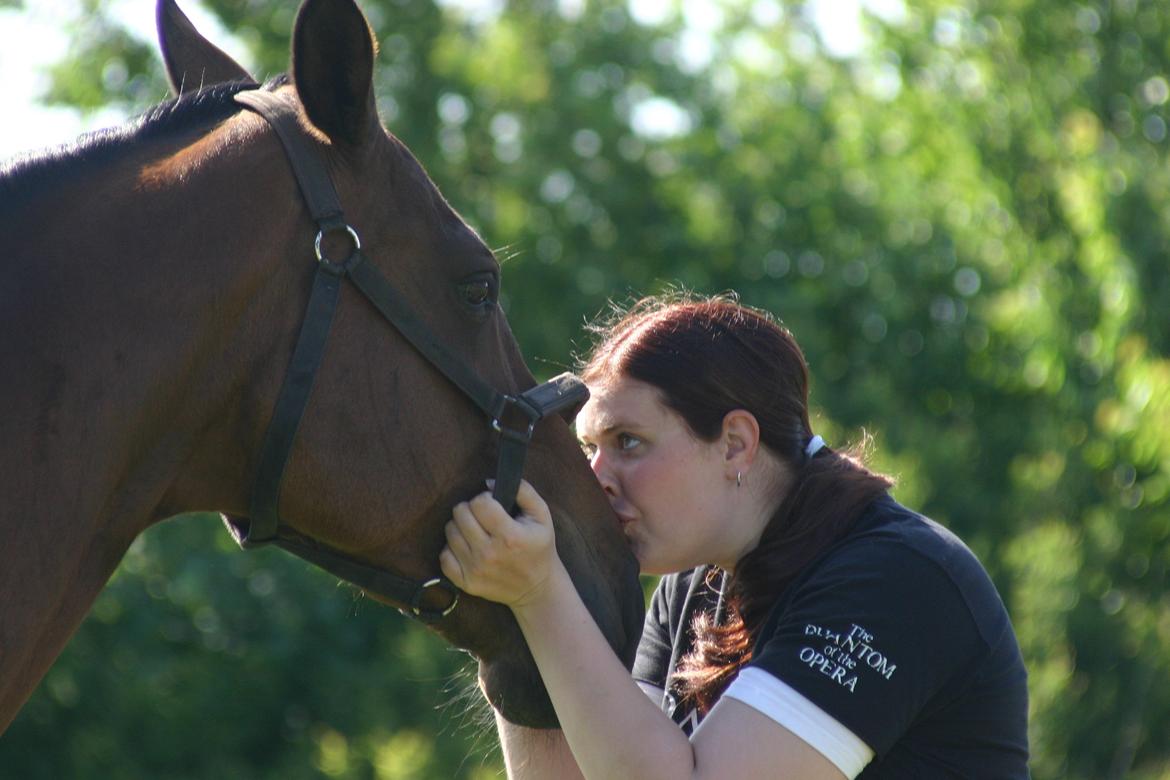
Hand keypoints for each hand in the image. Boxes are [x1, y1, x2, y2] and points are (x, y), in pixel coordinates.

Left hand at [440, 480, 562, 609]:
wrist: (537, 589)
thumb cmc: (539, 547)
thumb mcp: (542, 515)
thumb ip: (522, 491)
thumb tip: (489, 484)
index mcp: (510, 536)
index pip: (479, 504)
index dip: (484, 499)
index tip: (492, 505)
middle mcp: (489, 554)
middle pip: (460, 515)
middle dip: (470, 509)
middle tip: (481, 516)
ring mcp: (476, 570)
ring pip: (450, 532)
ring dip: (460, 526)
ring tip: (475, 530)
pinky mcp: (467, 583)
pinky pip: (444, 557)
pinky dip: (452, 549)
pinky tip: (466, 547)